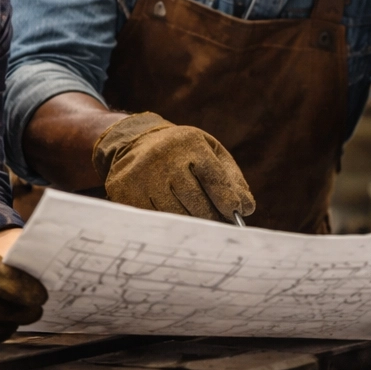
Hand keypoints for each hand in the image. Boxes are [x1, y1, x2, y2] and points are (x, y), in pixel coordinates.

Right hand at [92, 112, 255, 220]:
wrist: (137, 142)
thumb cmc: (184, 152)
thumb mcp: (210, 152)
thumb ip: (231, 178)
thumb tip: (245, 208)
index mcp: (189, 144)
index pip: (213, 177)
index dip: (227, 200)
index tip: (236, 214)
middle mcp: (163, 159)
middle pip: (194, 201)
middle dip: (211, 218)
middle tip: (221, 227)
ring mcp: (141, 176)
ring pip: (174, 215)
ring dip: (191, 226)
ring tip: (200, 227)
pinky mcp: (124, 192)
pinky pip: (154, 220)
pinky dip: (169, 226)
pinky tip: (176, 224)